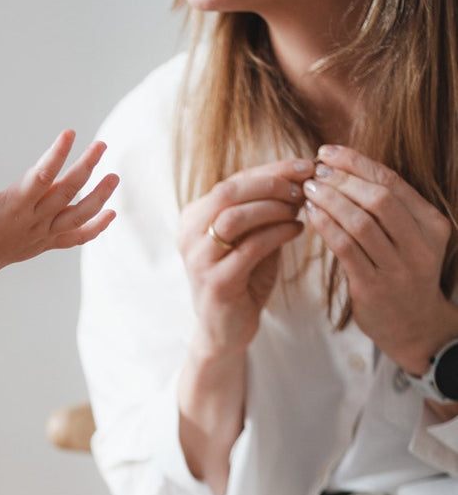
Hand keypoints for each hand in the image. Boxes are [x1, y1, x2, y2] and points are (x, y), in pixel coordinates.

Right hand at [0, 131, 116, 283]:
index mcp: (15, 203)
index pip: (42, 176)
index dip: (57, 154)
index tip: (70, 133)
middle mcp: (34, 218)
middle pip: (67, 191)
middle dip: (86, 167)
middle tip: (101, 145)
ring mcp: (43, 232)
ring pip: (78, 215)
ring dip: (98, 197)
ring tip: (113, 177)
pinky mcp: (47, 242)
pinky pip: (76, 237)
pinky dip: (95, 228)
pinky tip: (111, 214)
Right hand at [178, 159, 312, 354]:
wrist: (226, 329)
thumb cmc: (242, 279)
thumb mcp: (250, 238)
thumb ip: (265, 212)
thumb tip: (300, 179)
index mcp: (193, 218)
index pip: (233, 182)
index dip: (271, 170)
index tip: (305, 165)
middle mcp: (188, 235)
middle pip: (228, 192)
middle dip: (271, 183)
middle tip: (304, 185)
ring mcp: (198, 259)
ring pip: (235, 217)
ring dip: (274, 208)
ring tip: (300, 209)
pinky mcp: (216, 282)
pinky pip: (250, 247)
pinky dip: (278, 233)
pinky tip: (297, 229)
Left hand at [304, 144, 457, 372]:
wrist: (414, 326)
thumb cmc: (403, 274)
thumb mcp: (408, 238)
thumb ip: (386, 209)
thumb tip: (342, 169)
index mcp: (431, 225)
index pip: (393, 183)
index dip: (357, 163)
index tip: (328, 153)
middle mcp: (420, 244)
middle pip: (378, 199)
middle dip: (341, 180)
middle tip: (313, 172)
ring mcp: (399, 267)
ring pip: (360, 222)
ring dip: (329, 201)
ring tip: (307, 190)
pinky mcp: (374, 287)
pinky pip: (345, 249)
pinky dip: (325, 227)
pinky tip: (310, 215)